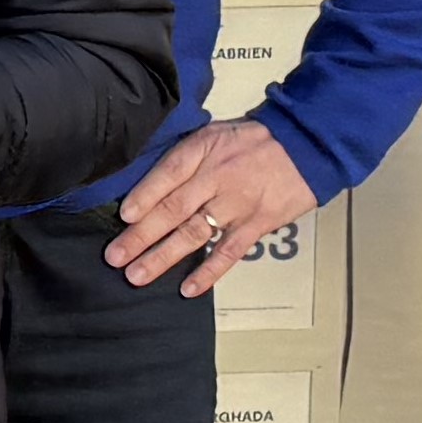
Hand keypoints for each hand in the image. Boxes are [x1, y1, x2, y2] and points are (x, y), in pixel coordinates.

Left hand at [112, 119, 317, 295]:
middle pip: (173, 209)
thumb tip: (146, 186)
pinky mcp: (258, 225)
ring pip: (194, 234)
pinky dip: (209, 272)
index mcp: (202, 152)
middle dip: (140, 235)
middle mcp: (216, 179)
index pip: (166, 175)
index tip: (122, 217)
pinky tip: (188, 288)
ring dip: (163, 257)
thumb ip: (183, 157)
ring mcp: (237, 205)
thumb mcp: (213, 134)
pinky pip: (229, 252)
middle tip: (114, 257)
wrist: (307, 145)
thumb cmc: (252, 141)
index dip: (143, 196)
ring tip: (136, 275)